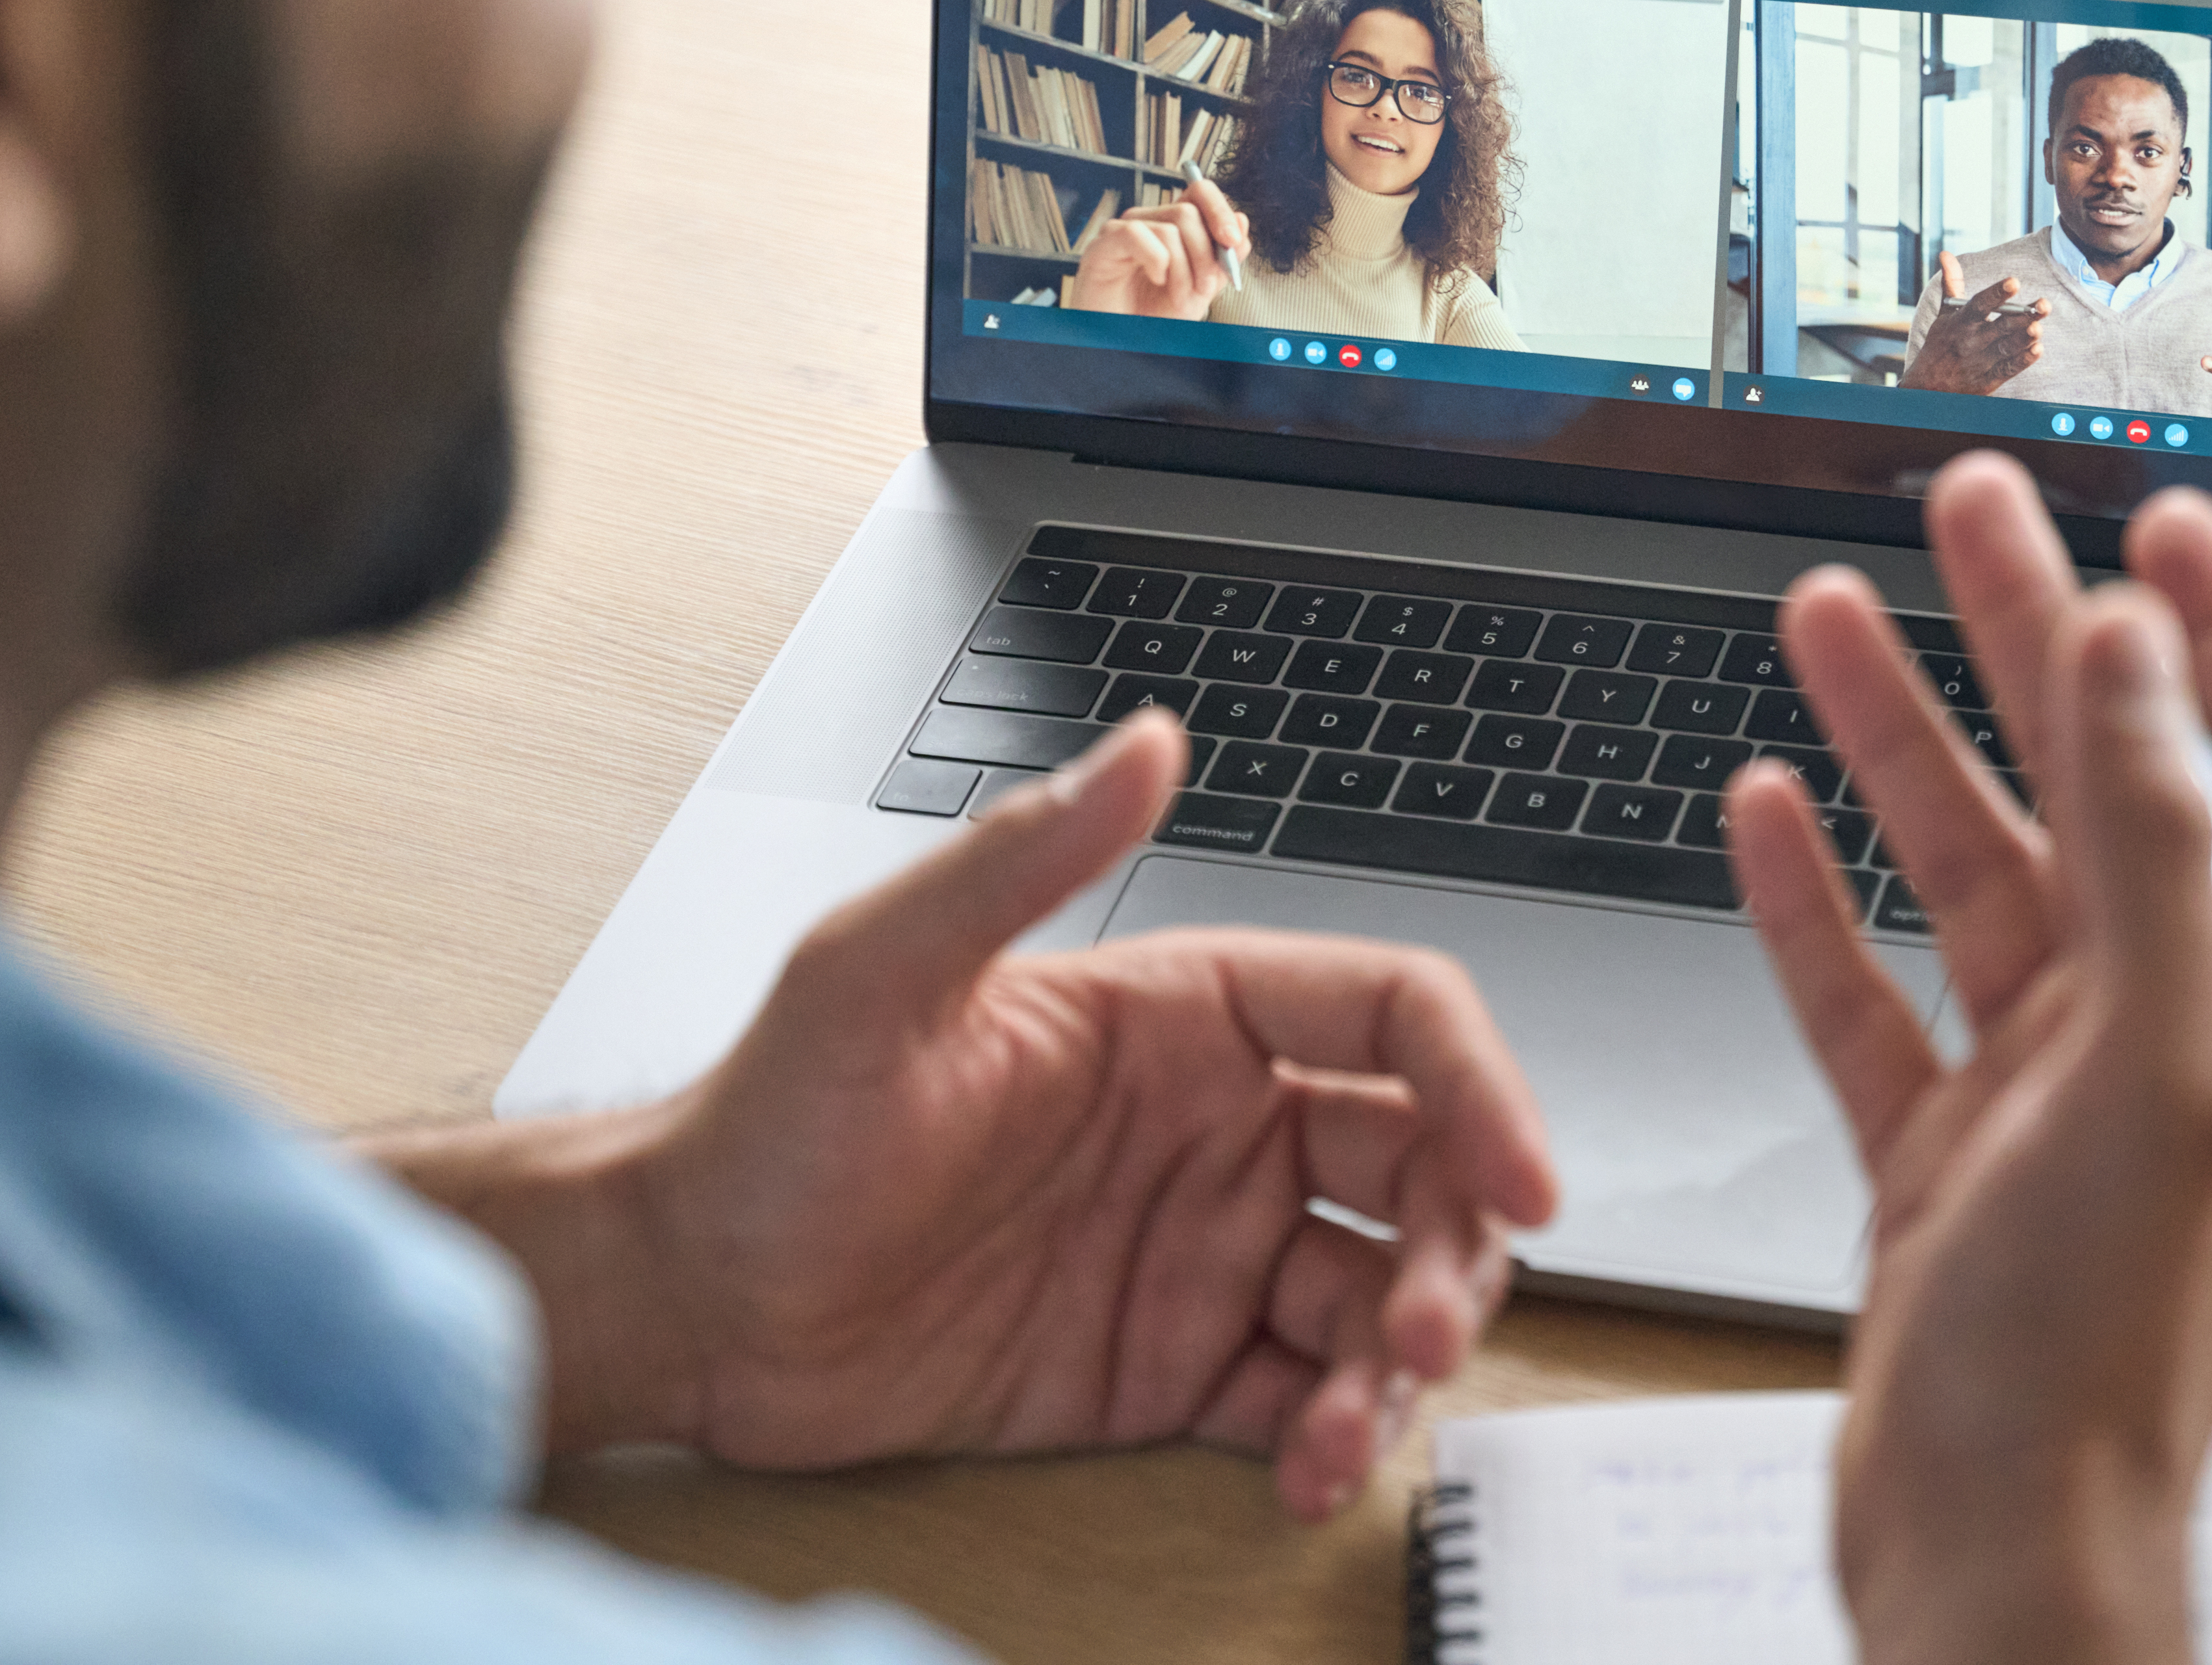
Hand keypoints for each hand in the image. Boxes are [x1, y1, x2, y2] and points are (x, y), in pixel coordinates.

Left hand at [375, 714, 1555, 1517]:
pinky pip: (1300, 1396)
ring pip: (1381, 1291)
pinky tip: (1307, 1471)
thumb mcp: (878, 972)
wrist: (691, 1299)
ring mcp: (1202, 1248)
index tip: (1520, 1174)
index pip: (1392, 1018)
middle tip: (1427, 1332)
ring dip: (1404, 1360)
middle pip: (1420, 1164)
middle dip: (1460, 1247)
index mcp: (1183, 1017)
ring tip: (1350, 1431)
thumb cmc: (768, 1122)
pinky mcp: (1170, 1364)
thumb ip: (1020, 856)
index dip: (1481, 1085)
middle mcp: (1218, 1127)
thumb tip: (1149, 740)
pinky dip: (1333, 1437)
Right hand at [1065, 170, 1248, 318]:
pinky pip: (1137, 235)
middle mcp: (1150, 220)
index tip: (1232, 241)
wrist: (1125, 339)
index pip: (1199, 193)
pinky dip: (1155, 261)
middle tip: (1205, 289)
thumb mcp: (1201, 289)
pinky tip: (1156, 279)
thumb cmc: (1156, 314)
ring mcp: (1125, 228)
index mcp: (1175, 225)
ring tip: (1179, 298)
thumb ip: (1223, 258)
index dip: (1220, 210)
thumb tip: (1241, 222)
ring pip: (1169, 229)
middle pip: (1188, 212)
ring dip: (1183, 272)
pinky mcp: (1105, 242)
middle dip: (1206, 255)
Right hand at [1725, 457, 2211, 1664]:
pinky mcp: (1932, 1163)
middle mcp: (2144, 1031)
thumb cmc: (2090, 1361)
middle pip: (2093, 781)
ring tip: (1829, 614)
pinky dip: (1813, 902)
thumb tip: (2144, 656)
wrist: (1991, 1560)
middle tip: (1966, 512)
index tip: (2156, 515)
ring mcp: (2033, 1096)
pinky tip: (1767, 817)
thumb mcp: (2152, 1071)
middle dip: (2030, 633)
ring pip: (1965, 869)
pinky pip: (1868, 998)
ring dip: (1901, 739)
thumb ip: (2159, 848)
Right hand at [1897, 250, 2047, 395]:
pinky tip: (2037, 349)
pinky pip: (2008, 369)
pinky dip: (2022, 361)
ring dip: (2024, 338)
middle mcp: (1971, 341)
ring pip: (2007, 348)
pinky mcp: (1988, 380)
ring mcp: (1981, 362)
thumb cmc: (1939, 345)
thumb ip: (1951, 284)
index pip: (1980, 305)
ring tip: (2039, 327)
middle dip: (2022, 316)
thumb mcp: (1943, 315)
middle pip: (2000, 326)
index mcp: (1961, 322)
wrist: (1926, 388)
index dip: (1997, 293)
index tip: (2014, 281)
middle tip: (2044, 304)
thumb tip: (1946, 254)